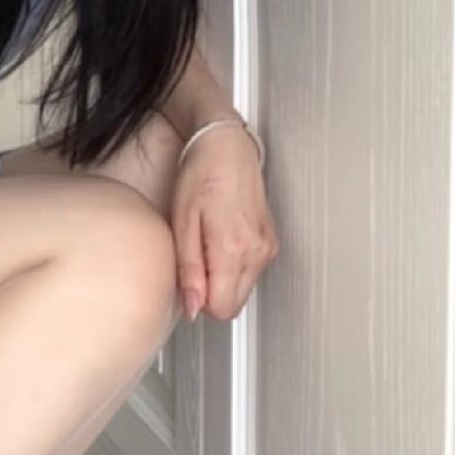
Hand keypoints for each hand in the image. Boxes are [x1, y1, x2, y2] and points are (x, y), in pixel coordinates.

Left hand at [172, 123, 278, 322]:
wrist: (226, 145)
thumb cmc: (201, 174)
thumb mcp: (182, 222)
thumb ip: (189, 270)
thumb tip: (192, 308)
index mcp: (233, 249)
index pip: (221, 309)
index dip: (200, 301)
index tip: (188, 278)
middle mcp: (257, 252)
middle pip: (234, 304)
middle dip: (211, 292)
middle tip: (195, 256)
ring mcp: (268, 247)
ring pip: (244, 290)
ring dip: (223, 278)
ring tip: (207, 243)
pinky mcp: (271, 242)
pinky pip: (251, 271)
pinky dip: (235, 265)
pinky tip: (222, 238)